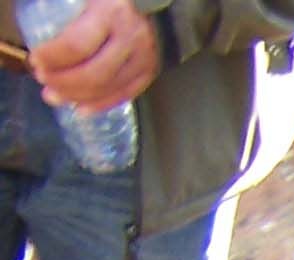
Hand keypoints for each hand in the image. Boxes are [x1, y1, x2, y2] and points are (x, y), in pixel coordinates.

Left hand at [30, 0, 157, 112]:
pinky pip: (124, 95)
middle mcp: (130, 39)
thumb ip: (66, 11)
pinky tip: (80, 109)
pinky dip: (100, 104)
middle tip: (43, 80)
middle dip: (64, 81)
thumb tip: (36, 33)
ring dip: (77, 96)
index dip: (53, 57)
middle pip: (94, 73)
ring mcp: (143, 58)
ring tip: (55, 95)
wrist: (151, 2)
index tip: (36, 60)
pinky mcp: (149, 71)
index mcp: (110, 14)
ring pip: (108, 88)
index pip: (78, 45)